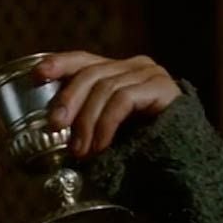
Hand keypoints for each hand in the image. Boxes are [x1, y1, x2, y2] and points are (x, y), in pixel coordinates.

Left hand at [34, 52, 180, 157]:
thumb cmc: (141, 149)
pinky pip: (123, 100)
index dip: (59, 64)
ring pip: (105, 88)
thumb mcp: (106, 130)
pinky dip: (106, 125)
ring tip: (79, 150)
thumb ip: (85, 121)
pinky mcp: (163, 89)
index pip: (84, 60)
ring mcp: (151, 75)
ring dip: (87, 122)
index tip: (37, 75)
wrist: (185, 163)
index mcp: (118, 72)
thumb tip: (51, 127)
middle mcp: (134, 67)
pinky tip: (100, 146)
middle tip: (54, 126)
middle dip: (68, 99)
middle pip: (91, 73)